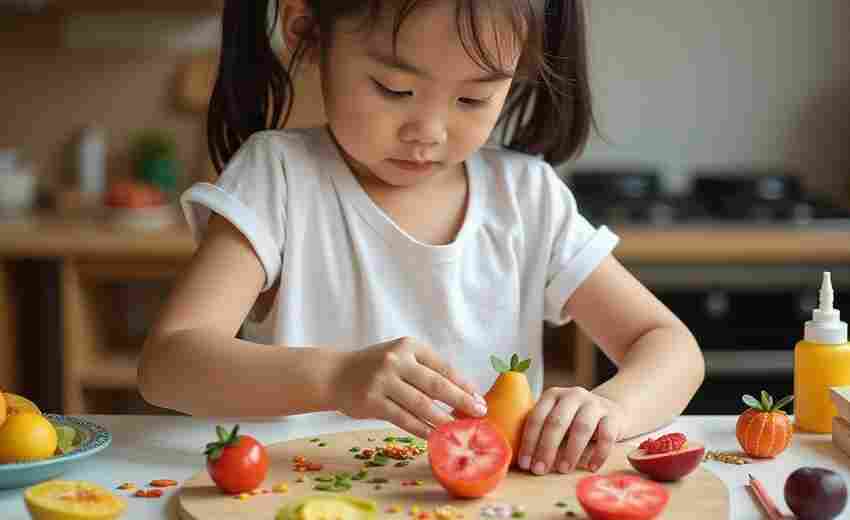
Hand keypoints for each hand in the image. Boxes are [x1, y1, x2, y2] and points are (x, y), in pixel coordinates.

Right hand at [331, 336, 487, 438]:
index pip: (443, 367)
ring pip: (421, 405)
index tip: (480, 399)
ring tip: (460, 430)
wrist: (335, 374)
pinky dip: (422, 430)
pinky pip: (404, 419)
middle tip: (478, 414)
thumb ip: (425, 371)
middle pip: (436, 385)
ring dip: (444, 420)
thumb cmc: (375, 367)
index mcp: (409, 346)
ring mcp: (383, 381)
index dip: (464, 384)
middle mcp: (396, 360)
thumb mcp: (400, 358)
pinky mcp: (372, 401)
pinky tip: (434, 437)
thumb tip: (463, 394)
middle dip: (461, 401)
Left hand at [517, 386, 626, 474]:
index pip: (537, 417)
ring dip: (570, 451)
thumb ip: (543, 433)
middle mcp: (573, 395)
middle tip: (539, 470)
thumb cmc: (575, 421)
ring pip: (581, 427)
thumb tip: (527, 461)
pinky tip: (590, 467)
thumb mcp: (557, 420)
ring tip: (563, 469)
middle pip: (557, 422)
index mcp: (553, 395)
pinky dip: (598, 454)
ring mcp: (594, 404)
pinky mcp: (613, 416)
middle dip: (546, 448)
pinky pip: (606, 436)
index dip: (529, 441)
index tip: (525, 463)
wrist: (612, 411)